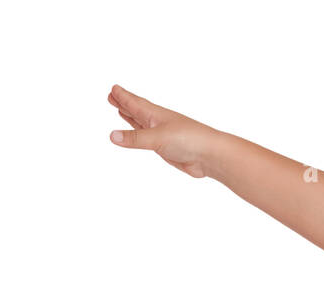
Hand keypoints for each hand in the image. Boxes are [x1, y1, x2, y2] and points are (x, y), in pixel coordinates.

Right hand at [106, 85, 220, 177]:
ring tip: (122, 110)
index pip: (135, 102)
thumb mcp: (157, 138)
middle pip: (137, 110)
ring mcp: (163, 135)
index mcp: (155, 114)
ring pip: (142, 124)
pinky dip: (141, 135)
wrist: (211, 156)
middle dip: (124, 103)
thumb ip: (135, 138)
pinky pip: (149, 139)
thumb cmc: (190, 139)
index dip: (123, 96)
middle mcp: (158, 122)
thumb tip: (112, 136)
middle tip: (112, 96)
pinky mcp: (167, 148)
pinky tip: (140, 134)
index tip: (113, 88)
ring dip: (131, 117)